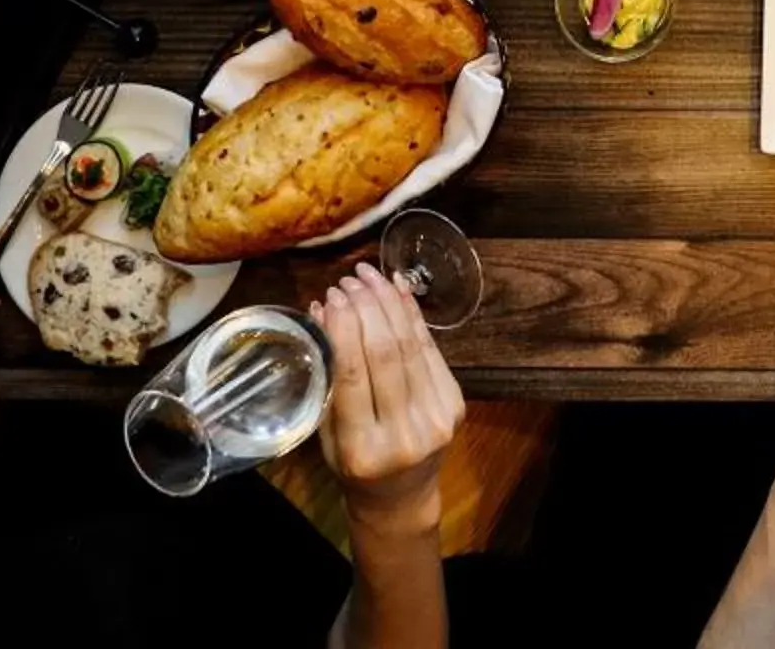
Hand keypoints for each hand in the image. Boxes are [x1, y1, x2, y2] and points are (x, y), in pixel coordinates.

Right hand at [315, 264, 464, 537]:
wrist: (401, 497)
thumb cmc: (353, 467)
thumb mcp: (326, 437)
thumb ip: (325, 382)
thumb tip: (319, 312)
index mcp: (362, 449)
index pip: (352, 377)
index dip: (342, 330)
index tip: (330, 297)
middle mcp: (404, 434)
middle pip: (387, 355)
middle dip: (367, 309)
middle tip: (348, 280)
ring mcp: (435, 418)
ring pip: (412, 347)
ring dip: (390, 304)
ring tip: (369, 277)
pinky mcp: (455, 404)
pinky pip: (431, 350)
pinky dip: (413, 316)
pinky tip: (397, 290)